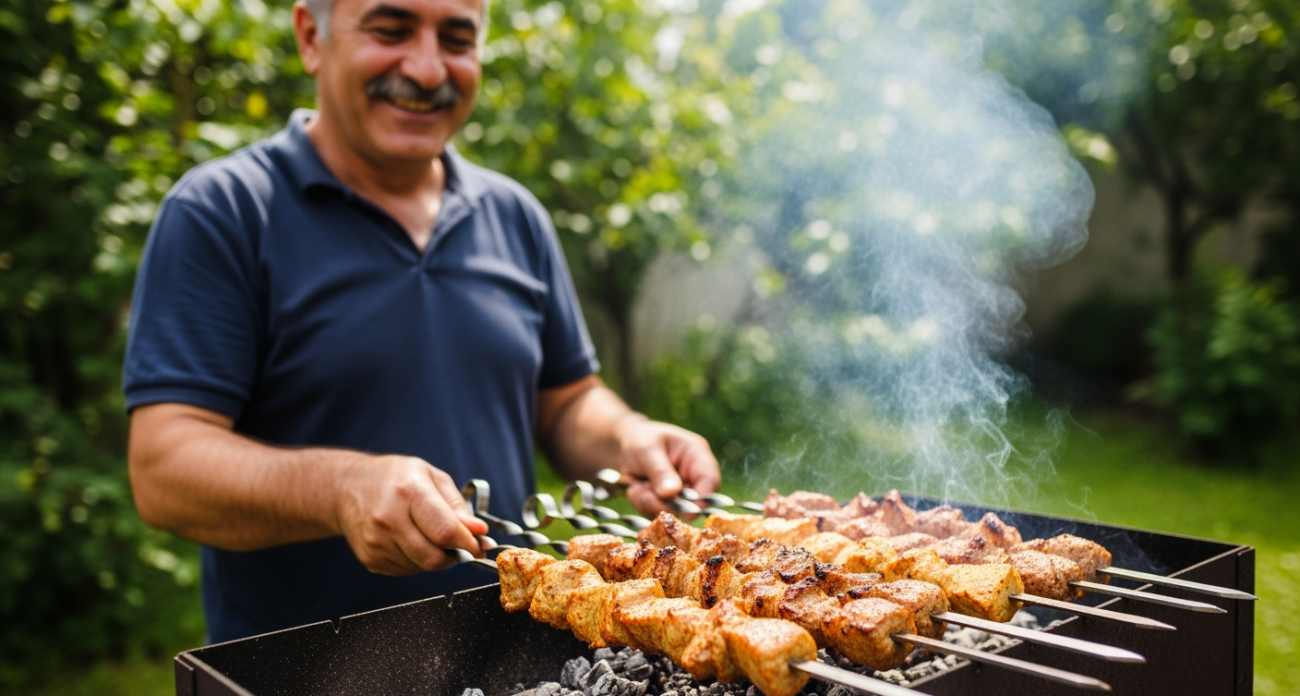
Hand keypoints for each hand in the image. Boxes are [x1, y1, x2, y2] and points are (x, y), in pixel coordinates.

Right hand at [334, 455, 489, 575]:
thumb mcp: (431, 477)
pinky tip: (411, 540)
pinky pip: (407, 571)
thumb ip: (457, 507)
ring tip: (430, 535)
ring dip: (436, 558)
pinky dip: (417, 561)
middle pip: (434, 557)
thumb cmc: (394, 478)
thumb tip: (479, 532)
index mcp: (408, 492)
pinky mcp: (370, 560)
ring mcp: (376, 543)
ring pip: (422, 567)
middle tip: (461, 544)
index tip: (480, 544)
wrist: (347, 488)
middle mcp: (389, 519)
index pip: (445, 532)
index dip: (469, 543)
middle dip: (456, 556)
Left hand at [615, 416, 720, 515]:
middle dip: (667, 504)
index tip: (685, 513)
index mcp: (696, 454)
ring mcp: (681, 491)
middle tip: (644, 495)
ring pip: (675, 511)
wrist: (621, 446)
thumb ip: (660, 471)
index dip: (702, 499)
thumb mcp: (647, 450)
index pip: (710, 480)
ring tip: (636, 488)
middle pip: (694, 502)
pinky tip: (636, 490)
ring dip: (652, 504)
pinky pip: (661, 513)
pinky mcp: (668, 502)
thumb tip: (672, 493)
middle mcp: (693, 475)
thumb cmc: (638, 439)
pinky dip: (644, 506)